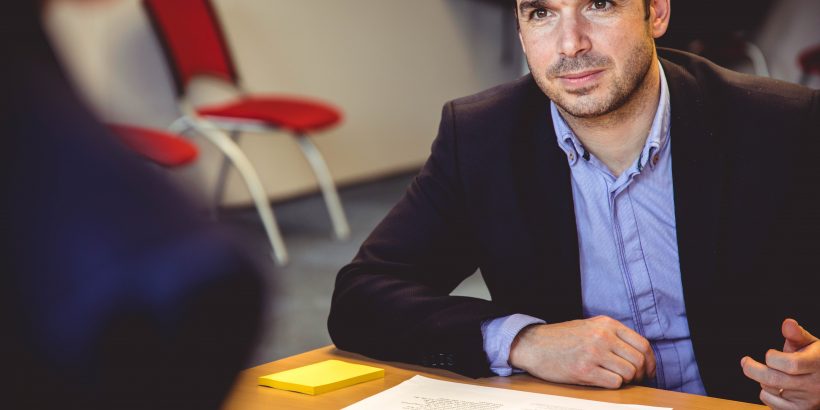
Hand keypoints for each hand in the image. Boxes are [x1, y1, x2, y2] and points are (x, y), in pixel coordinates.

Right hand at [509, 315, 655, 388]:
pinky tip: (602, 380)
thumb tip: (639, 355)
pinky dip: (613, 384)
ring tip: (615, 378)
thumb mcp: (590, 327)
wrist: (533, 345)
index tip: (648, 370)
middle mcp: (602, 336)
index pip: (642, 344)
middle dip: (640, 374)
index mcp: (606, 324)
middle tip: (633, 379)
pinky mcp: (585, 370)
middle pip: (639, 360)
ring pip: (629, 372)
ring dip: (626, 380)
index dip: (650, 361)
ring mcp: (594, 353)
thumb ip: (612, 335)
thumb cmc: (561, 339)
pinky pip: (614, 382)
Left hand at [741, 319, 819, 409]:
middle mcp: (813, 385)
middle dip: (753, 369)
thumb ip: (797, 335)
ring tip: (772, 373)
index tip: (769, 354)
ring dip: (763, 381)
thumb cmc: (818, 361)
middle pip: (774, 379)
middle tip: (745, 362)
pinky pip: (771, 403)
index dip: (774, 358)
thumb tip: (788, 323)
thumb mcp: (812, 345)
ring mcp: (806, 400)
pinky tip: (776, 387)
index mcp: (817, 364)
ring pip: (770, 391)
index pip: (791, 364)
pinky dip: (767, 394)